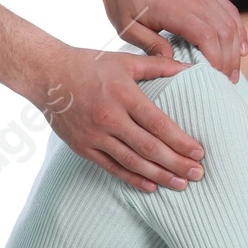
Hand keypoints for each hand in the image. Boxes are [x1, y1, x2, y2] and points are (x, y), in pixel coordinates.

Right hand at [35, 44, 209, 191]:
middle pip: (149, 148)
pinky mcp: (83, 147)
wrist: (47, 75)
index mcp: (124, 95)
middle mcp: (109, 118)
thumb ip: (159, 66)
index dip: (181, 141)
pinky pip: (112, 168)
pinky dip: (132, 178)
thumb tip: (191, 68)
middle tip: (198, 175)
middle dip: (176, 163)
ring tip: (181, 185)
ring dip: (159, 175)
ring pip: (132, 162)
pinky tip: (151, 187)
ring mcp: (95, 136)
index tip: (199, 153)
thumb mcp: (126, 61)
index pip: (158, 124)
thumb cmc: (90, 65)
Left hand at [97, 0, 247, 85]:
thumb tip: (171, 60)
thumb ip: (149, 44)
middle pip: (224, 32)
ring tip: (233, 72)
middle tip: (227, 82)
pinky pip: (230, 11)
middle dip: (229, 60)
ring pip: (230, 22)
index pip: (206, 35)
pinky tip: (240, 48)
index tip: (216, 78)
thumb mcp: (126, 27)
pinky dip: (238, 30)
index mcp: (174, 8)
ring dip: (235, 49)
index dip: (215, 59)